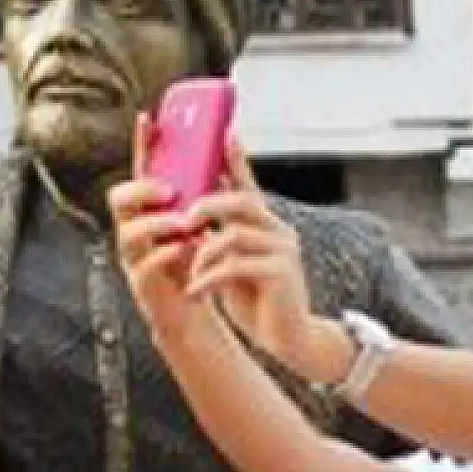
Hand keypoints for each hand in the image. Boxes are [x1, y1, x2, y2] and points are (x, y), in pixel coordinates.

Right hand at [109, 113, 208, 337]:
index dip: (140, 146)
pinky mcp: (142, 284)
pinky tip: (187, 249)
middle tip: (170, 191)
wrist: (194, 314)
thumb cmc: (195, 268)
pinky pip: (144, 264)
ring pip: (128, 231)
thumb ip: (205, 194)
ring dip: (157, 223)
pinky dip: (168, 253)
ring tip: (184, 224)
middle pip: (118, 198)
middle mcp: (135, 231)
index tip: (147, 119)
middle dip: (142, 190)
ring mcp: (135, 258)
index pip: (139, 172)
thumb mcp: (202, 224)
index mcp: (149, 213)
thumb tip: (228, 151)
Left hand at [184, 137, 318, 376]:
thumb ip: (219, 240)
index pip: (249, 185)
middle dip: (207, 206)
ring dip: (203, 253)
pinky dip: (208, 277)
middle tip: (184, 222)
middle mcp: (279, 231)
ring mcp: (283, 250)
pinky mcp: (280, 273)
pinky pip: (234, 265)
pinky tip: (196, 291)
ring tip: (190, 274)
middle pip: (241, 202)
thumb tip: (190, 220)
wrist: (288, 339)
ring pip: (233, 234)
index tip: (226, 132)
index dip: (237, 159)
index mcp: (266, 225)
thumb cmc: (257, 300)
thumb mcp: (232, 264)